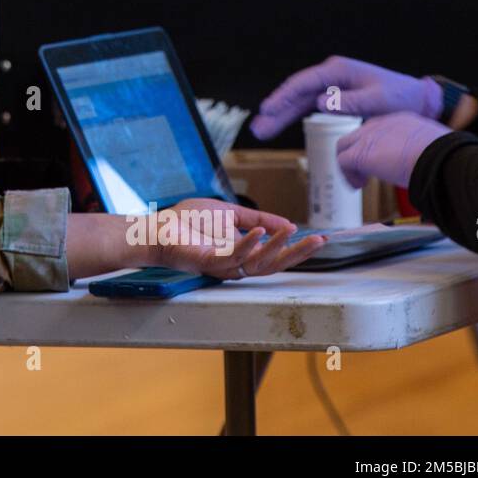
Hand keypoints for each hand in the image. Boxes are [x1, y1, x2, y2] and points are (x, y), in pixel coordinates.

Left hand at [139, 199, 326, 279]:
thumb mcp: (229, 213)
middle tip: (320, 241)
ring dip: (277, 248)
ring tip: (292, 231)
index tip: (320, 239)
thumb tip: (288, 222)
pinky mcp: (209, 262)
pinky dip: (249, 244)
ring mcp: (223, 265)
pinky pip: (233, 257)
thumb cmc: (188, 222)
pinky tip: (261, 232)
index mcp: (243, 253)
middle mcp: (236, 264)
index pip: (276, 256)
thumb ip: (257, 217)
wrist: (157, 227)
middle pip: (274, 265)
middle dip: (298, 254)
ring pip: (258, 264)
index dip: (298, 250)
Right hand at [251, 56, 442, 139]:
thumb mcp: (380, 100)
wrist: (417, 99)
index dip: (284, 96)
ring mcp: (330, 85)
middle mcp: (331, 75)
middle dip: (276, 110)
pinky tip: (277, 123)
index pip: (305, 83)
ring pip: (298, 100)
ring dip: (280, 115)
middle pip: (296, 92)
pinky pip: (306, 104)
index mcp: (339, 71)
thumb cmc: (401, 97)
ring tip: (261, 129)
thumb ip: (351, 102)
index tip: (267, 109)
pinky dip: (292, 115)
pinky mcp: (332, 96)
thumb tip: (320, 103)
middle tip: (258, 127)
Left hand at [335, 111, 451, 188]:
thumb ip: (424, 150)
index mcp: (402, 120)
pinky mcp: (361, 154)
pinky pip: (342, 162)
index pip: (378, 129)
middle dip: (358, 152)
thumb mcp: (435, 147)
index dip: (376, 145)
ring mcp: (369, 137)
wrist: (443, 158)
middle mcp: (382, 124)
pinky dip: (348, 176)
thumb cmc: (447, 157)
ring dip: (349, 164)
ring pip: (344, 146)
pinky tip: (359, 186)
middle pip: (357, 135)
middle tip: (366, 172)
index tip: (381, 160)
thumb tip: (427, 165)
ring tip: (361, 181)